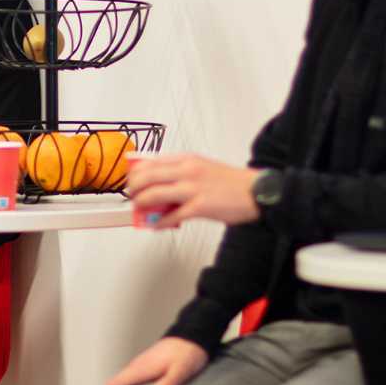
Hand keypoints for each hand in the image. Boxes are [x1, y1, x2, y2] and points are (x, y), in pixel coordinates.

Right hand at [95, 337, 208, 384]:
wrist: (194, 334)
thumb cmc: (189, 352)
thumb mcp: (182, 370)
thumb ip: (168, 384)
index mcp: (142, 368)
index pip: (115, 383)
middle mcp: (138, 366)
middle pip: (115, 384)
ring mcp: (142, 365)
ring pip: (123, 382)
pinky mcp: (149, 365)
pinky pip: (131, 380)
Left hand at [125, 153, 259, 228]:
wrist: (255, 191)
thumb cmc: (230, 182)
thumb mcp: (202, 167)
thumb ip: (180, 173)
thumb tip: (159, 184)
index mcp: (187, 159)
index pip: (151, 161)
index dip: (135, 173)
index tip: (130, 180)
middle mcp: (188, 171)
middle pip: (147, 177)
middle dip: (133, 189)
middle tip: (131, 197)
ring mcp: (193, 189)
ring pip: (155, 194)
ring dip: (142, 204)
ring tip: (139, 210)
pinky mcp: (200, 207)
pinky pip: (172, 216)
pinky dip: (160, 222)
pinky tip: (156, 225)